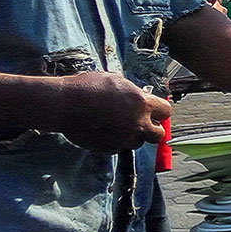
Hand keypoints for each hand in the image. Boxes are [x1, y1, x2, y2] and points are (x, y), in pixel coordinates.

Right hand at [55, 72, 170, 152]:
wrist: (65, 104)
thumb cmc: (88, 87)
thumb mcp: (116, 82)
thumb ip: (134, 94)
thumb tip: (143, 98)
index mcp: (141, 103)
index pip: (166, 111)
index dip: (160, 111)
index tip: (154, 110)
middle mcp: (137, 123)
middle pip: (158, 135)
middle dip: (152, 129)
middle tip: (142, 123)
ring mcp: (124, 139)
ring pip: (139, 143)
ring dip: (133, 136)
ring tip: (118, 125)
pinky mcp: (110, 149)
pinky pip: (121, 147)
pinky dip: (117, 141)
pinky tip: (105, 130)